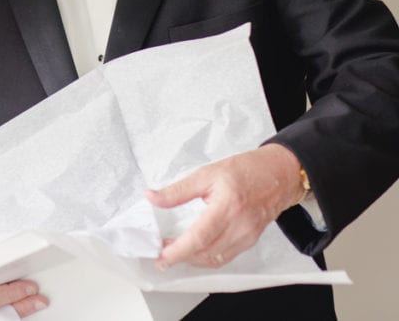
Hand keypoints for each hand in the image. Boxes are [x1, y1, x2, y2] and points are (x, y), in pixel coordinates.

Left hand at [145, 143, 305, 269]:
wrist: (279, 175)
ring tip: (174, 252)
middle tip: (161, 253)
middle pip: (206, 253)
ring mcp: (247, 236)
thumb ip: (177, 190)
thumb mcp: (206, 174)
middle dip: (181, 258)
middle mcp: (239, 226)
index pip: (199, 237)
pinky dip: (207, 258)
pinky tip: (194, 251)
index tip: (161, 256)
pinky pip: (226, 257)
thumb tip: (152, 197)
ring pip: (216, 259)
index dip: (178, 251)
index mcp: (227, 206)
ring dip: (193, 260)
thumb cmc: (245, 171)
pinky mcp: (250, 241)